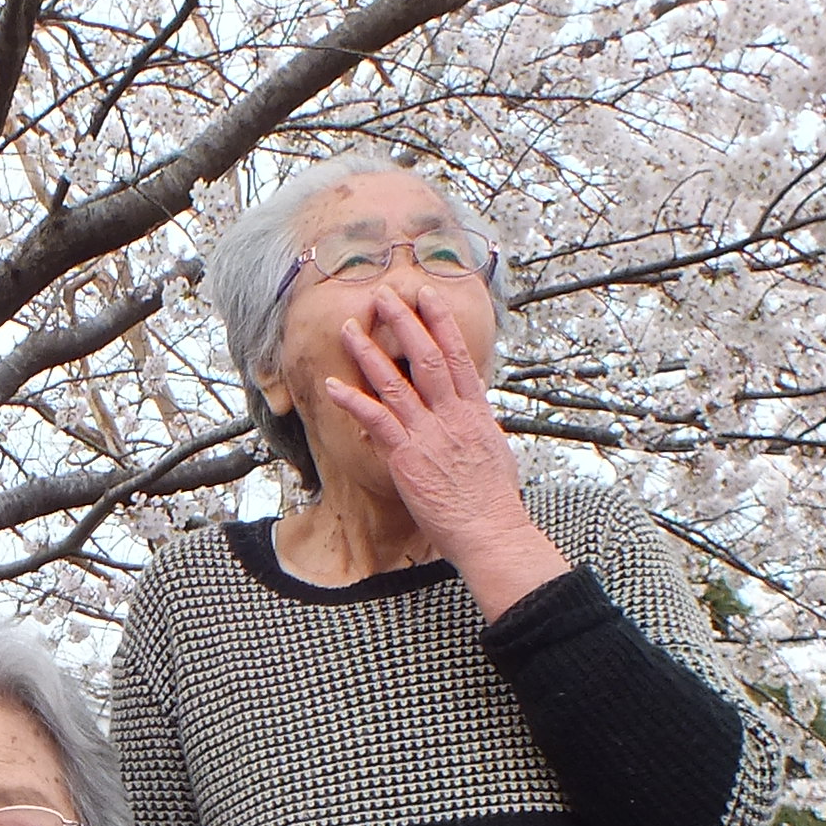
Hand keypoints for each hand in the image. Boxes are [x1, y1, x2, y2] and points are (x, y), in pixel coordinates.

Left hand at [324, 287, 569, 617]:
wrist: (490, 531)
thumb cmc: (492, 502)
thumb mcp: (493, 454)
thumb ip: (475, 429)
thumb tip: (469, 414)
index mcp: (475, 412)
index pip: (457, 355)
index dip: (440, 322)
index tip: (426, 295)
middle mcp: (452, 415)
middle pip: (426, 356)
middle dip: (404, 321)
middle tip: (384, 295)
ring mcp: (429, 433)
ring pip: (395, 381)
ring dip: (368, 352)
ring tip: (348, 327)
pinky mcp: (408, 456)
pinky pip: (376, 420)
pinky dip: (353, 400)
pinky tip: (332, 385)